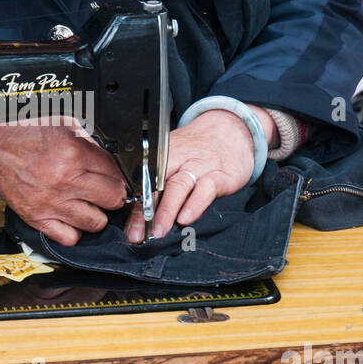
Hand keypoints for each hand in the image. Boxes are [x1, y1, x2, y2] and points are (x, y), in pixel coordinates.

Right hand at [0, 120, 126, 245]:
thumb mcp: (65, 126)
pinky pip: (70, 237)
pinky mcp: (37, 219)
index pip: (116, 175)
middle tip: (104, 191)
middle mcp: (64, 180)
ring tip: (86, 204)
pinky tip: (70, 217)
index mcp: (73, 153)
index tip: (114, 178)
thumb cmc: (27, 134)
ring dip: (95, 213)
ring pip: (96, 222)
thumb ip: (91, 145)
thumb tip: (114, 162)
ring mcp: (51, 203)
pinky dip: (74, 230)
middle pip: (113, 200)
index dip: (118, 177)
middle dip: (112, 195)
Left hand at [124, 105, 278, 242]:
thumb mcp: (175, 158)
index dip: (133, 204)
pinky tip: (186, 218)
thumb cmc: (199, 148)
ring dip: (166, 210)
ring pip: (178, 186)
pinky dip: (194, 204)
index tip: (130, 227)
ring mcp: (200, 167)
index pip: (142, 181)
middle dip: (145, 209)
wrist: (232, 130)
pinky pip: (206, 189)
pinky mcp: (221, 175)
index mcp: (162, 156)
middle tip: (138, 232)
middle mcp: (179, 159)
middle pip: (156, 183)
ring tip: (159, 230)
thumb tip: (138, 218)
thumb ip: (158, 184)